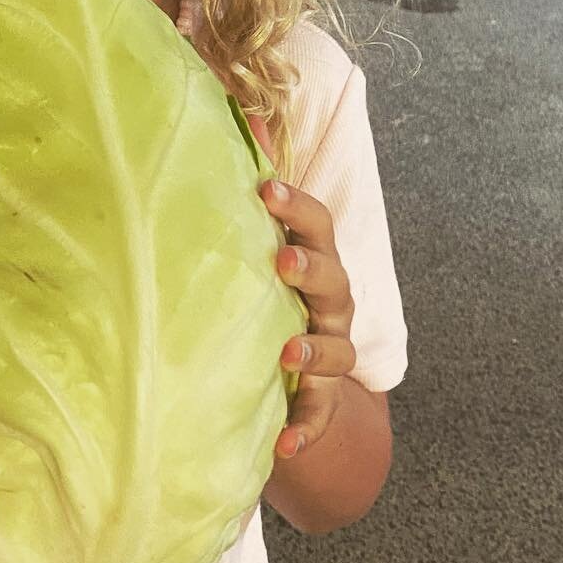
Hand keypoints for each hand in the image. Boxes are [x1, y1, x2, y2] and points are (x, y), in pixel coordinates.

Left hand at [246, 115, 356, 461]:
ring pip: (336, 349)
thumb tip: (227, 116)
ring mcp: (330, 354)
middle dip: (310, 269)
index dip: (294, 206)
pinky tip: (283, 446)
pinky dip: (304, 430)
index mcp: (311, 261)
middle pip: (333, 281)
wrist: (298, 380)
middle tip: (280, 262)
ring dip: (313, 351)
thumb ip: (239, 196)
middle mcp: (328, 305)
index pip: (316, 225)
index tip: (263, 189)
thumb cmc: (262, 297)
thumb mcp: (251, 250)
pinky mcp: (321, 403)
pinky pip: (319, 417)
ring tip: (286, 356)